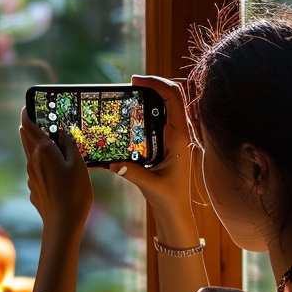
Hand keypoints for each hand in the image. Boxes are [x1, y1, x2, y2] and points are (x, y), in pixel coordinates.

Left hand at [19, 109, 92, 230]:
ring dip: (35, 146)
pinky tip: (53, 169)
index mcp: (43, 151)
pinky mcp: (34, 188)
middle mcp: (33, 161)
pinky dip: (41, 164)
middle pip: (26, 139)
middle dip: (29, 129)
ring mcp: (31, 176)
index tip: (26, 107)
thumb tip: (63, 132)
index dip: (27, 115)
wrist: (62, 223)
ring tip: (45, 141)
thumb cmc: (74, 192)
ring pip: (31, 155)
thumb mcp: (78, 164)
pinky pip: (36, 171)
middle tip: (34, 120)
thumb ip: (69, 145)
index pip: (30, 127)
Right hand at [108, 75, 196, 218]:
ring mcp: (176, 135)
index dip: (157, 82)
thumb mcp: (150, 185)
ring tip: (132, 92)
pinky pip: (163, 115)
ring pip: (169, 103)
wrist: (177, 211)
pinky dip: (151, 106)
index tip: (136, 80)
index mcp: (179, 137)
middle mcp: (181, 132)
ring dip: (153, 93)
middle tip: (132, 83)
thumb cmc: (168, 198)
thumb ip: (131, 172)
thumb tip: (110, 162)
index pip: (173, 98)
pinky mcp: (170, 140)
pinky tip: (135, 110)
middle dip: (154, 83)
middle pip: (173, 94)